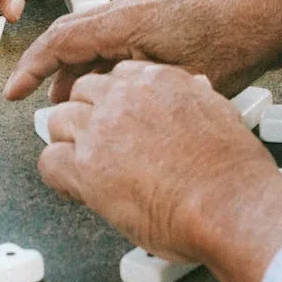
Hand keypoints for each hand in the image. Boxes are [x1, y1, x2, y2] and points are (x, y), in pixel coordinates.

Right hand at [3, 0, 281, 102]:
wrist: (276, 13)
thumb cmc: (236, 43)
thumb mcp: (174, 79)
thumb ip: (130, 91)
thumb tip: (98, 112)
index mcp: (125, 20)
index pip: (59, 41)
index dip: (31, 69)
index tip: (13, 93)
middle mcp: (130, 7)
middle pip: (70, 36)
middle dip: (49, 71)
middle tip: (36, 103)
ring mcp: (146, 6)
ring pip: (95, 37)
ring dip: (80, 69)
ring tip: (76, 105)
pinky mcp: (161, 11)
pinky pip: (117, 34)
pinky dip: (104, 61)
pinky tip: (116, 88)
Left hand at [41, 62, 281, 260]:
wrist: (229, 204)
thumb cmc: (232, 171)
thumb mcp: (221, 112)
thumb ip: (198, 98)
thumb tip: (196, 90)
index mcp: (158, 81)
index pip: (115, 77)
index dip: (112, 102)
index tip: (114, 118)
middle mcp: (124, 98)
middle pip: (81, 94)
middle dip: (85, 119)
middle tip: (95, 144)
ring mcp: (101, 130)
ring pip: (59, 122)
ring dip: (68, 145)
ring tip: (82, 167)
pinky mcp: (86, 166)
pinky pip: (49, 162)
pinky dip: (58, 178)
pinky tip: (74, 188)